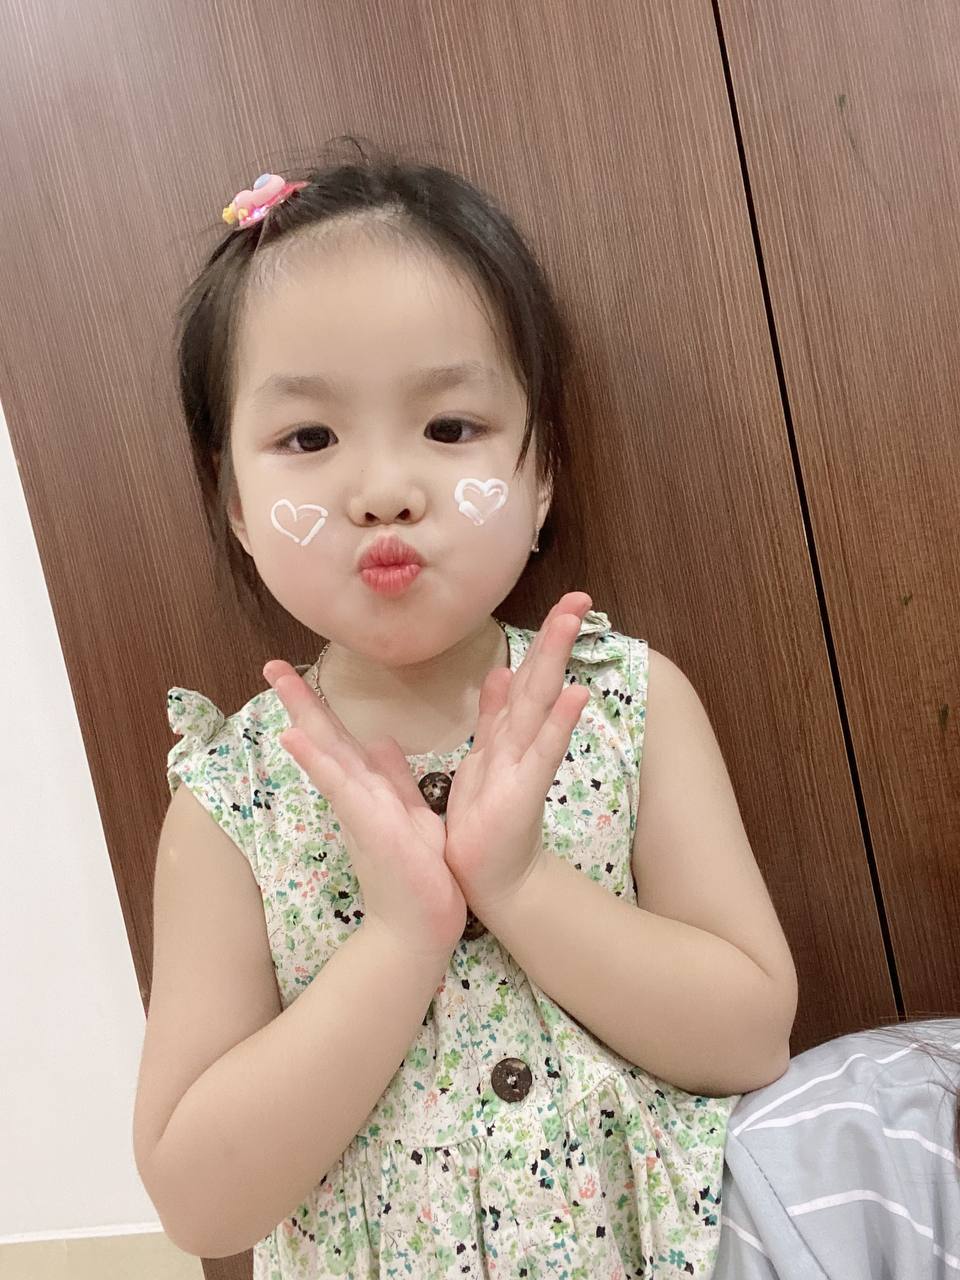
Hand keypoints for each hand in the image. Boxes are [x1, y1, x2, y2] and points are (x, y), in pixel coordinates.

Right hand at [263, 661, 466, 958]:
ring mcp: (358, 809)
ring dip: (304, 718)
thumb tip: (380, 740)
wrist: (423, 925)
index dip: (319, 706)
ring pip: (327, 754)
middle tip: (270, 665)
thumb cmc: (421, 872)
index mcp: (368, 789)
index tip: (295, 673)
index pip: (340, 739)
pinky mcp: (367, 826)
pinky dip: (317, 761)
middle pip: (324, 738)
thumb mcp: (412, 814)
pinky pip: (340, 787)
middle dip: (299, 700)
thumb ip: (396, 779)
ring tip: (280, 685)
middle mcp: (356, 794)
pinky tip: (296, 738)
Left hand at [443, 592, 593, 920]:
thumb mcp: (481, 758)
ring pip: (541, 705)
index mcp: (505, 732)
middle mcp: (520, 743)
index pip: (525, 676)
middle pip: (538, 682)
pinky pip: (543, 753)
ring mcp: (525, 765)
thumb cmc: (483, 820)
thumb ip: (493, 716)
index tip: (566, 602)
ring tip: (573, 624)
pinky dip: (559, 723)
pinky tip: (577, 695)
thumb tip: (500, 672)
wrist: (488, 876)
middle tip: (580, 597)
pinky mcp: (524, 793)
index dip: (542, 639)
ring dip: (556, 663)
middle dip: (556, 638)